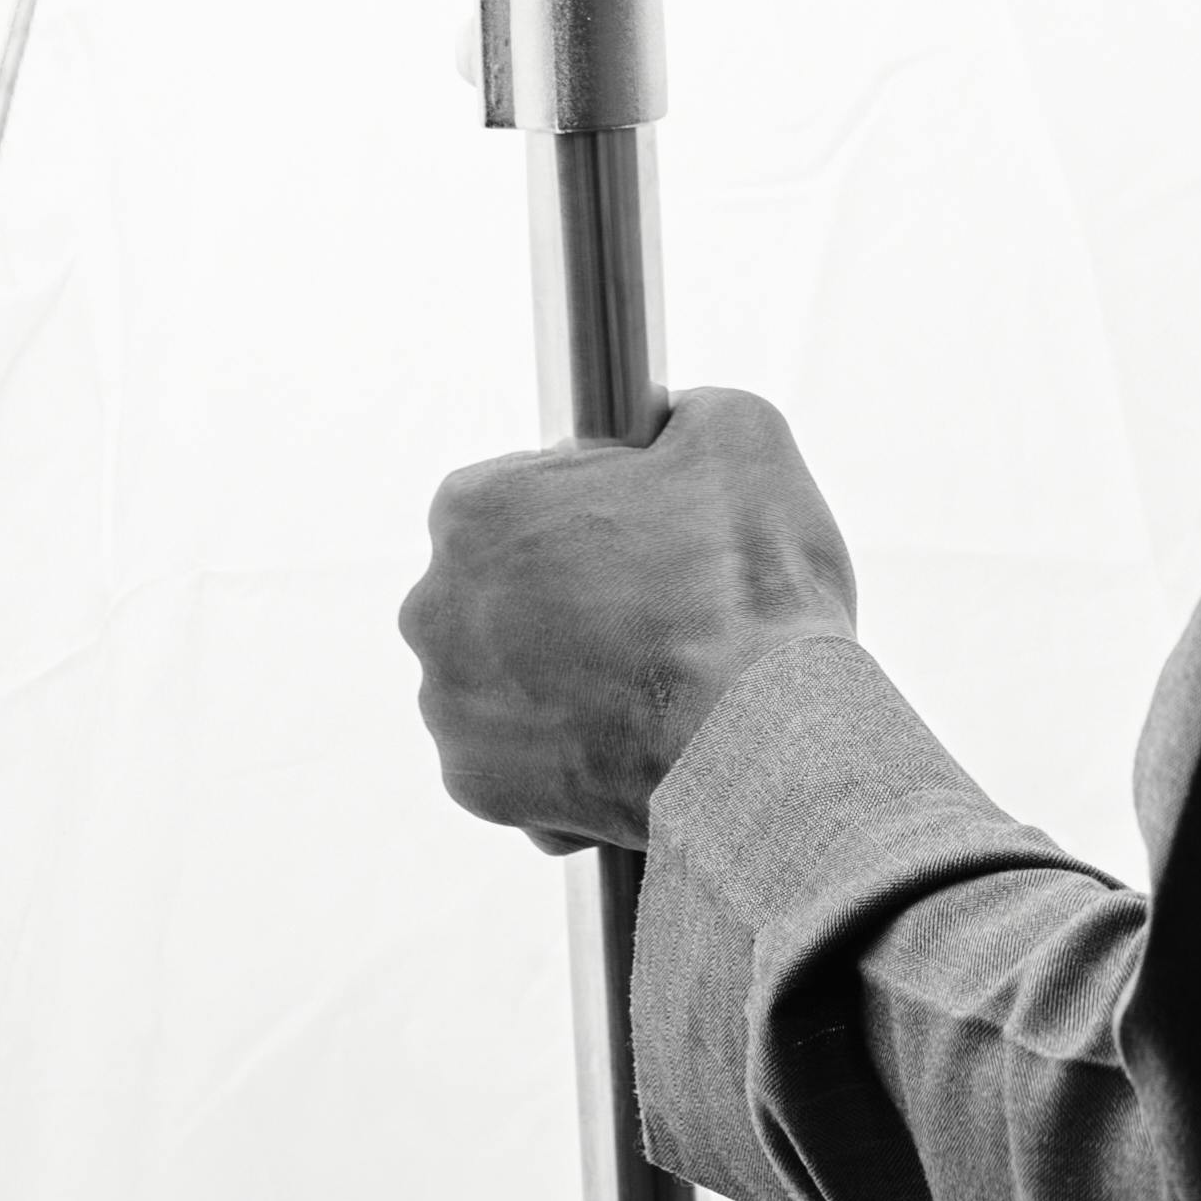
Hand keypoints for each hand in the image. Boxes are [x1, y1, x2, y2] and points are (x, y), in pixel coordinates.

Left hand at [397, 383, 854, 852]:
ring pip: (500, 675)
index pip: (506, 488)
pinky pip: (517, 758)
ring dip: (556, 675)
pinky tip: (635, 739)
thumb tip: (672, 425)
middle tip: (649, 604)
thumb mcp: (737, 433)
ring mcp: (450, 706)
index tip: (633, 526)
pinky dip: (566, 751)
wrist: (764, 740)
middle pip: (494, 586)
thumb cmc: (745, 584)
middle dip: (558, 594)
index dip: (578, 502)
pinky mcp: (478, 788)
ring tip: (649, 681)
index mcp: (476, 509)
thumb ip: (680, 413)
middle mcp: (436, 607)